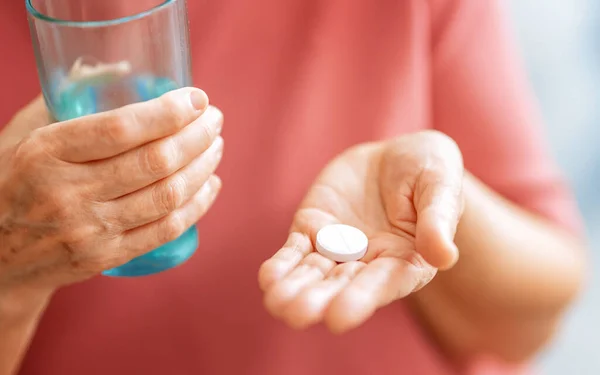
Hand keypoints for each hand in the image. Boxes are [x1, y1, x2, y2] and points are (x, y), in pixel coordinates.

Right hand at [0, 88, 222, 291]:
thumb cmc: (15, 183)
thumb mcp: (24, 136)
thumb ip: (65, 100)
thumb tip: (121, 71)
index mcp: (47, 153)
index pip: (121, 128)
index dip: (168, 112)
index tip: (196, 98)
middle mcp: (69, 192)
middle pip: (154, 161)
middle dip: (197, 135)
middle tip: (215, 119)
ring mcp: (90, 229)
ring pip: (167, 195)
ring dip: (203, 167)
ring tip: (216, 146)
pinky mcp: (108, 256)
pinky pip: (166, 229)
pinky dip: (198, 205)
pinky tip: (211, 184)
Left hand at [259, 131, 463, 332]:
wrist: (396, 156)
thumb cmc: (430, 170)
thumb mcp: (440, 186)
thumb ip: (438, 219)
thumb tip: (444, 257)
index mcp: (407, 261)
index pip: (383, 284)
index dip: (361, 299)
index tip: (338, 317)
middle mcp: (370, 262)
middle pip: (342, 286)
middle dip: (319, 300)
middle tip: (297, 314)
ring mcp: (338, 247)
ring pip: (313, 274)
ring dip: (295, 290)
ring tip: (277, 304)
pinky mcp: (313, 229)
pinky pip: (295, 251)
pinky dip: (281, 265)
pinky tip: (268, 280)